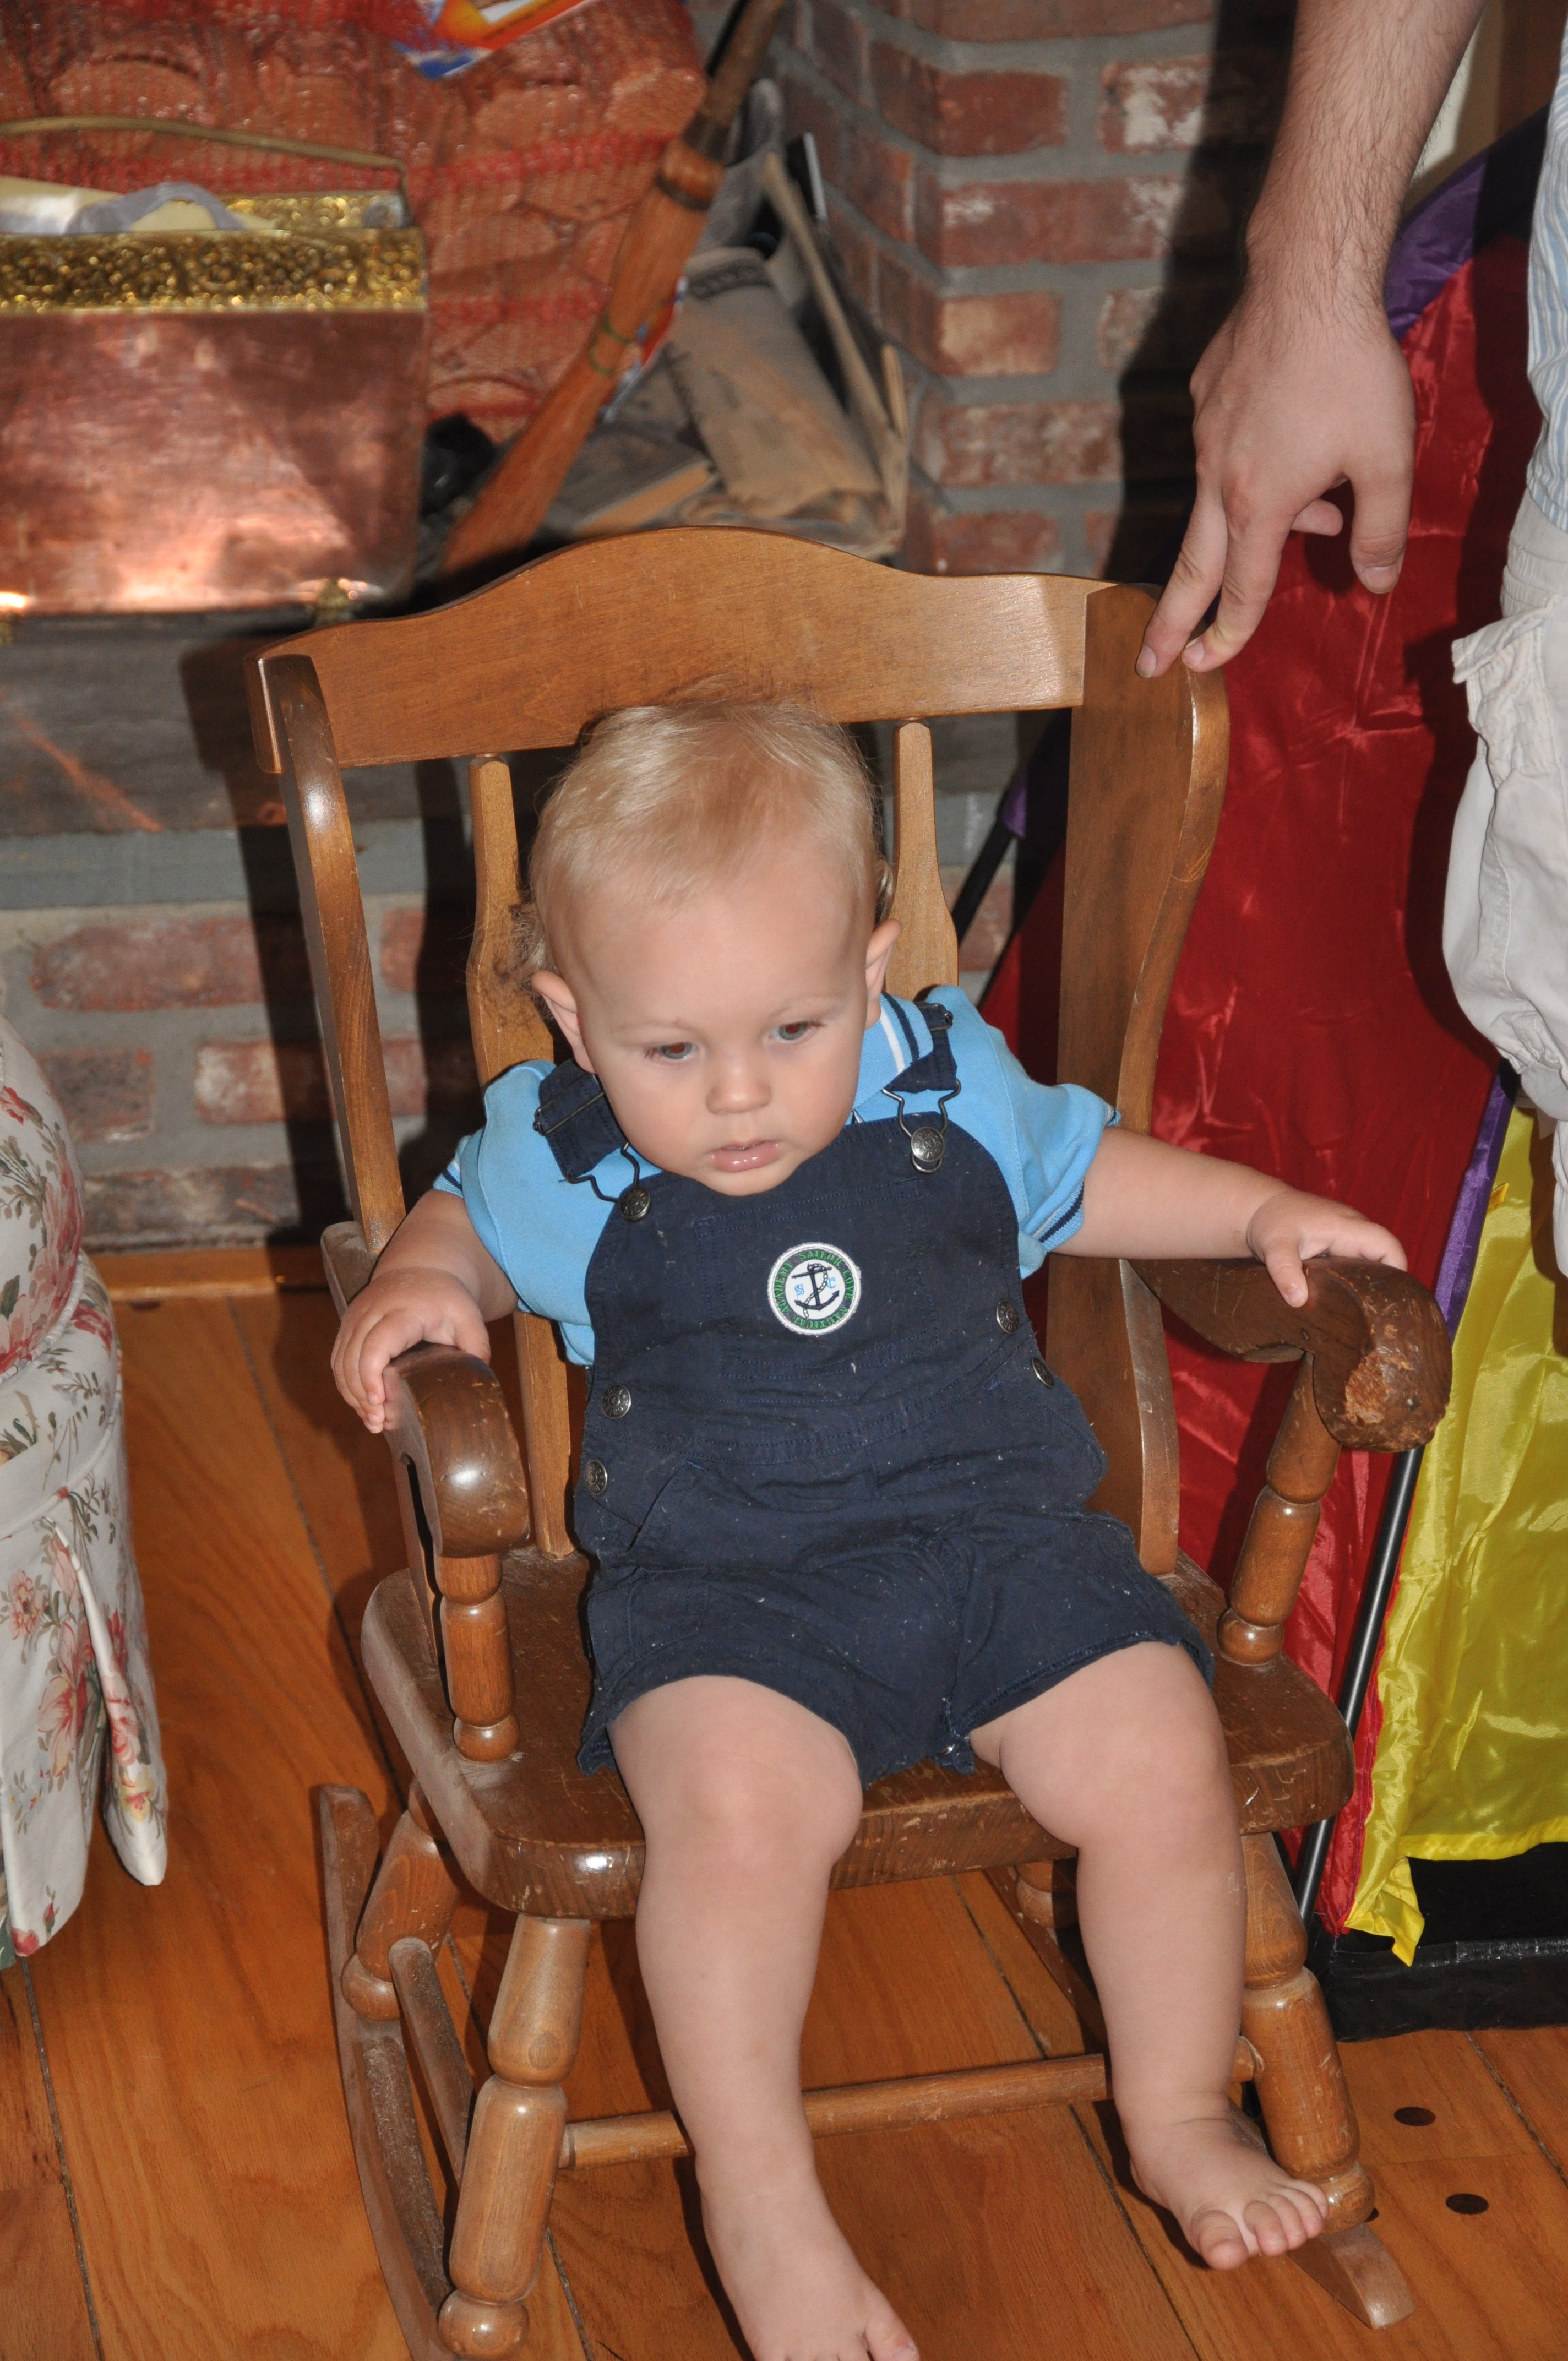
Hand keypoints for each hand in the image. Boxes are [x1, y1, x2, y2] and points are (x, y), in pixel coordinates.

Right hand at [331, 1266, 491, 1432]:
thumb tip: (478, 1384)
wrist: (419, 1267)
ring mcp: (355, 1318)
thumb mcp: (468, 1317)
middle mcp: (371, 1312)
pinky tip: (364, 1406)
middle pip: (353, 1358)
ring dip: (353, 1395)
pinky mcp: (347, 1327)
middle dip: (362, 1395)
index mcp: (403, 1311)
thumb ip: (477, 1347)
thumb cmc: (445, 1298)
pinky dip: (347, 1386)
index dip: (372, 1374)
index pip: (377, 1343)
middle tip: (380, 1423)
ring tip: (374, 1422)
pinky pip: (338, 1360)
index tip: (379, 1401)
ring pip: (341, 1362)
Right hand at [1136, 287, 1415, 679]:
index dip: (1228, 636)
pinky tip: (1301, 439)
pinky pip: (1225, 452)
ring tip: (1318, 506)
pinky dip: (1257, 467)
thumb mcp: (1388, 459)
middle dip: (1170, 622)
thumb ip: (1382, 531)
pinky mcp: (1205, 397)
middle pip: (1191, 567)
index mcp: (1258, 504)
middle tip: (1148, 662)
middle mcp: (1218, 478)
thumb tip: (1376, 584)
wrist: (1309, 281)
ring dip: (1254, 521)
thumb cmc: (1351, 371)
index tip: (1205, 667)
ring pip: (1220, 502)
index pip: (1240, 590)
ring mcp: (1205, 436)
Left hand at [1245, 1188, 1406, 1309]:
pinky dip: (1355, 1281)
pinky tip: (1345, 1303)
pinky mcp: (1339, 1246)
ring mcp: (1349, 1237)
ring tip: (1362, 1314)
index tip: (1389, 1300)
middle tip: (1374, 1315)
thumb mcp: (1275, 1247)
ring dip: (1369, 1284)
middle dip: (1385, 1284)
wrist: (1259, 1209)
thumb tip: (1298, 1301)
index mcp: (1348, 1227)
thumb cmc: (1271, 1223)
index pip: (1389, 1246)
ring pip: (1372, 1262)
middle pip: (1386, 1258)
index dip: (1397, 1272)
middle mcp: (1355, 1231)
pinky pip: (1358, 1264)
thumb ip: (1285, 1271)